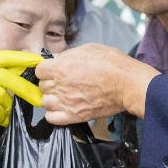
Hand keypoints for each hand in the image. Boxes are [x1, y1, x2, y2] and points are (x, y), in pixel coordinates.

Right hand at [0, 50, 43, 167]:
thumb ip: (1, 72)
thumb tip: (29, 69)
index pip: (7, 56)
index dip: (25, 59)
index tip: (40, 62)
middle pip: (10, 78)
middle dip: (26, 89)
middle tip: (40, 98)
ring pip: (5, 98)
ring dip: (8, 107)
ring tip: (4, 111)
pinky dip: (2, 117)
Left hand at [36, 44, 159, 125]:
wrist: (128, 84)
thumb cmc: (113, 64)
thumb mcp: (88, 49)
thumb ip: (68, 55)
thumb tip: (57, 59)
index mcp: (61, 67)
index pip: (39, 70)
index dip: (46, 69)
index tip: (52, 70)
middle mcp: (60, 86)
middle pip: (42, 86)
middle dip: (51, 82)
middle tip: (63, 81)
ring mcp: (66, 102)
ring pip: (45, 102)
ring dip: (52, 98)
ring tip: (63, 95)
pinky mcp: (74, 116)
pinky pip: (52, 118)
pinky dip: (54, 114)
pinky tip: (62, 108)